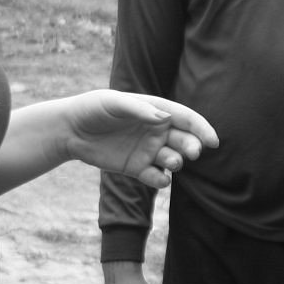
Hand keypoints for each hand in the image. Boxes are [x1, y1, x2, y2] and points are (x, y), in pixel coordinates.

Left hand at [66, 90, 218, 189]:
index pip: (186, 119)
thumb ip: (140, 110)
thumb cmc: (94, 108)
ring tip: (171, 164)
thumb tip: (165, 118)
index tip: (213, 141)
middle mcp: (157, 131)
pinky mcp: (137, 168)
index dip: (201, 128)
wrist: (70, 130)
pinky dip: (161, 180)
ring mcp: (148, 150)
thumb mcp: (114, 103)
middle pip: (184, 140)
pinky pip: (156, 177)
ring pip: (173, 159)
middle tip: (191, 153)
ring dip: (177, 163)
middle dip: (192, 146)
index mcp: (156, 110)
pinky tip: (159, 179)